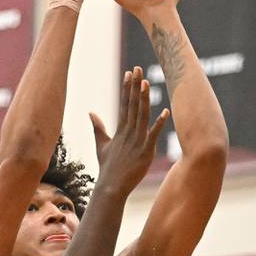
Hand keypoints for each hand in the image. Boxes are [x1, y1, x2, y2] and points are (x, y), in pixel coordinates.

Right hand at [89, 67, 168, 197]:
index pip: (124, 104)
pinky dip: (159, 124)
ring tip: (146, 82)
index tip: (129, 73)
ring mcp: (137, 141)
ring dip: (144, 99)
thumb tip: (90, 112)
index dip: (127, 88)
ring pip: (142, 116)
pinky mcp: (145, 151)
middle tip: (137, 68)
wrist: (111, 186)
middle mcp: (128, 132)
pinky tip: (165, 112)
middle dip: (135, 86)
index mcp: (121, 130)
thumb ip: (98, 127)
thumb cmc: (108, 168)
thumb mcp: (101, 145)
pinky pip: (153, 135)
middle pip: (132, 105)